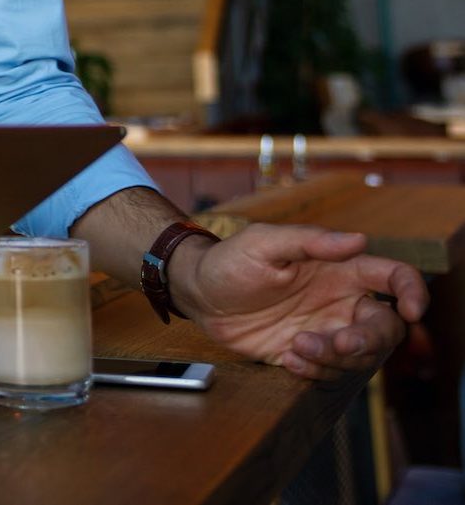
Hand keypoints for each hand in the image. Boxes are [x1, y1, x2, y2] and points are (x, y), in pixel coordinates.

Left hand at [172, 224, 428, 380]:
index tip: (411, 311)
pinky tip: (287, 358)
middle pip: (384, 328)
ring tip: (295, 346)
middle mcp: (340, 301)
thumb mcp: (262, 243)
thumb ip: (309, 241)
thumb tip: (358, 240)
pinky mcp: (307, 355)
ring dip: (334, 358)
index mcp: (340, 269)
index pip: (393, 277)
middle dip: (366, 341)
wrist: (199, 295)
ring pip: (360, 356)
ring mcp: (325, 330)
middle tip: (335, 343)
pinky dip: (315, 371)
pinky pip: (330, 372)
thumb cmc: (230, 261)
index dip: (413, 292)